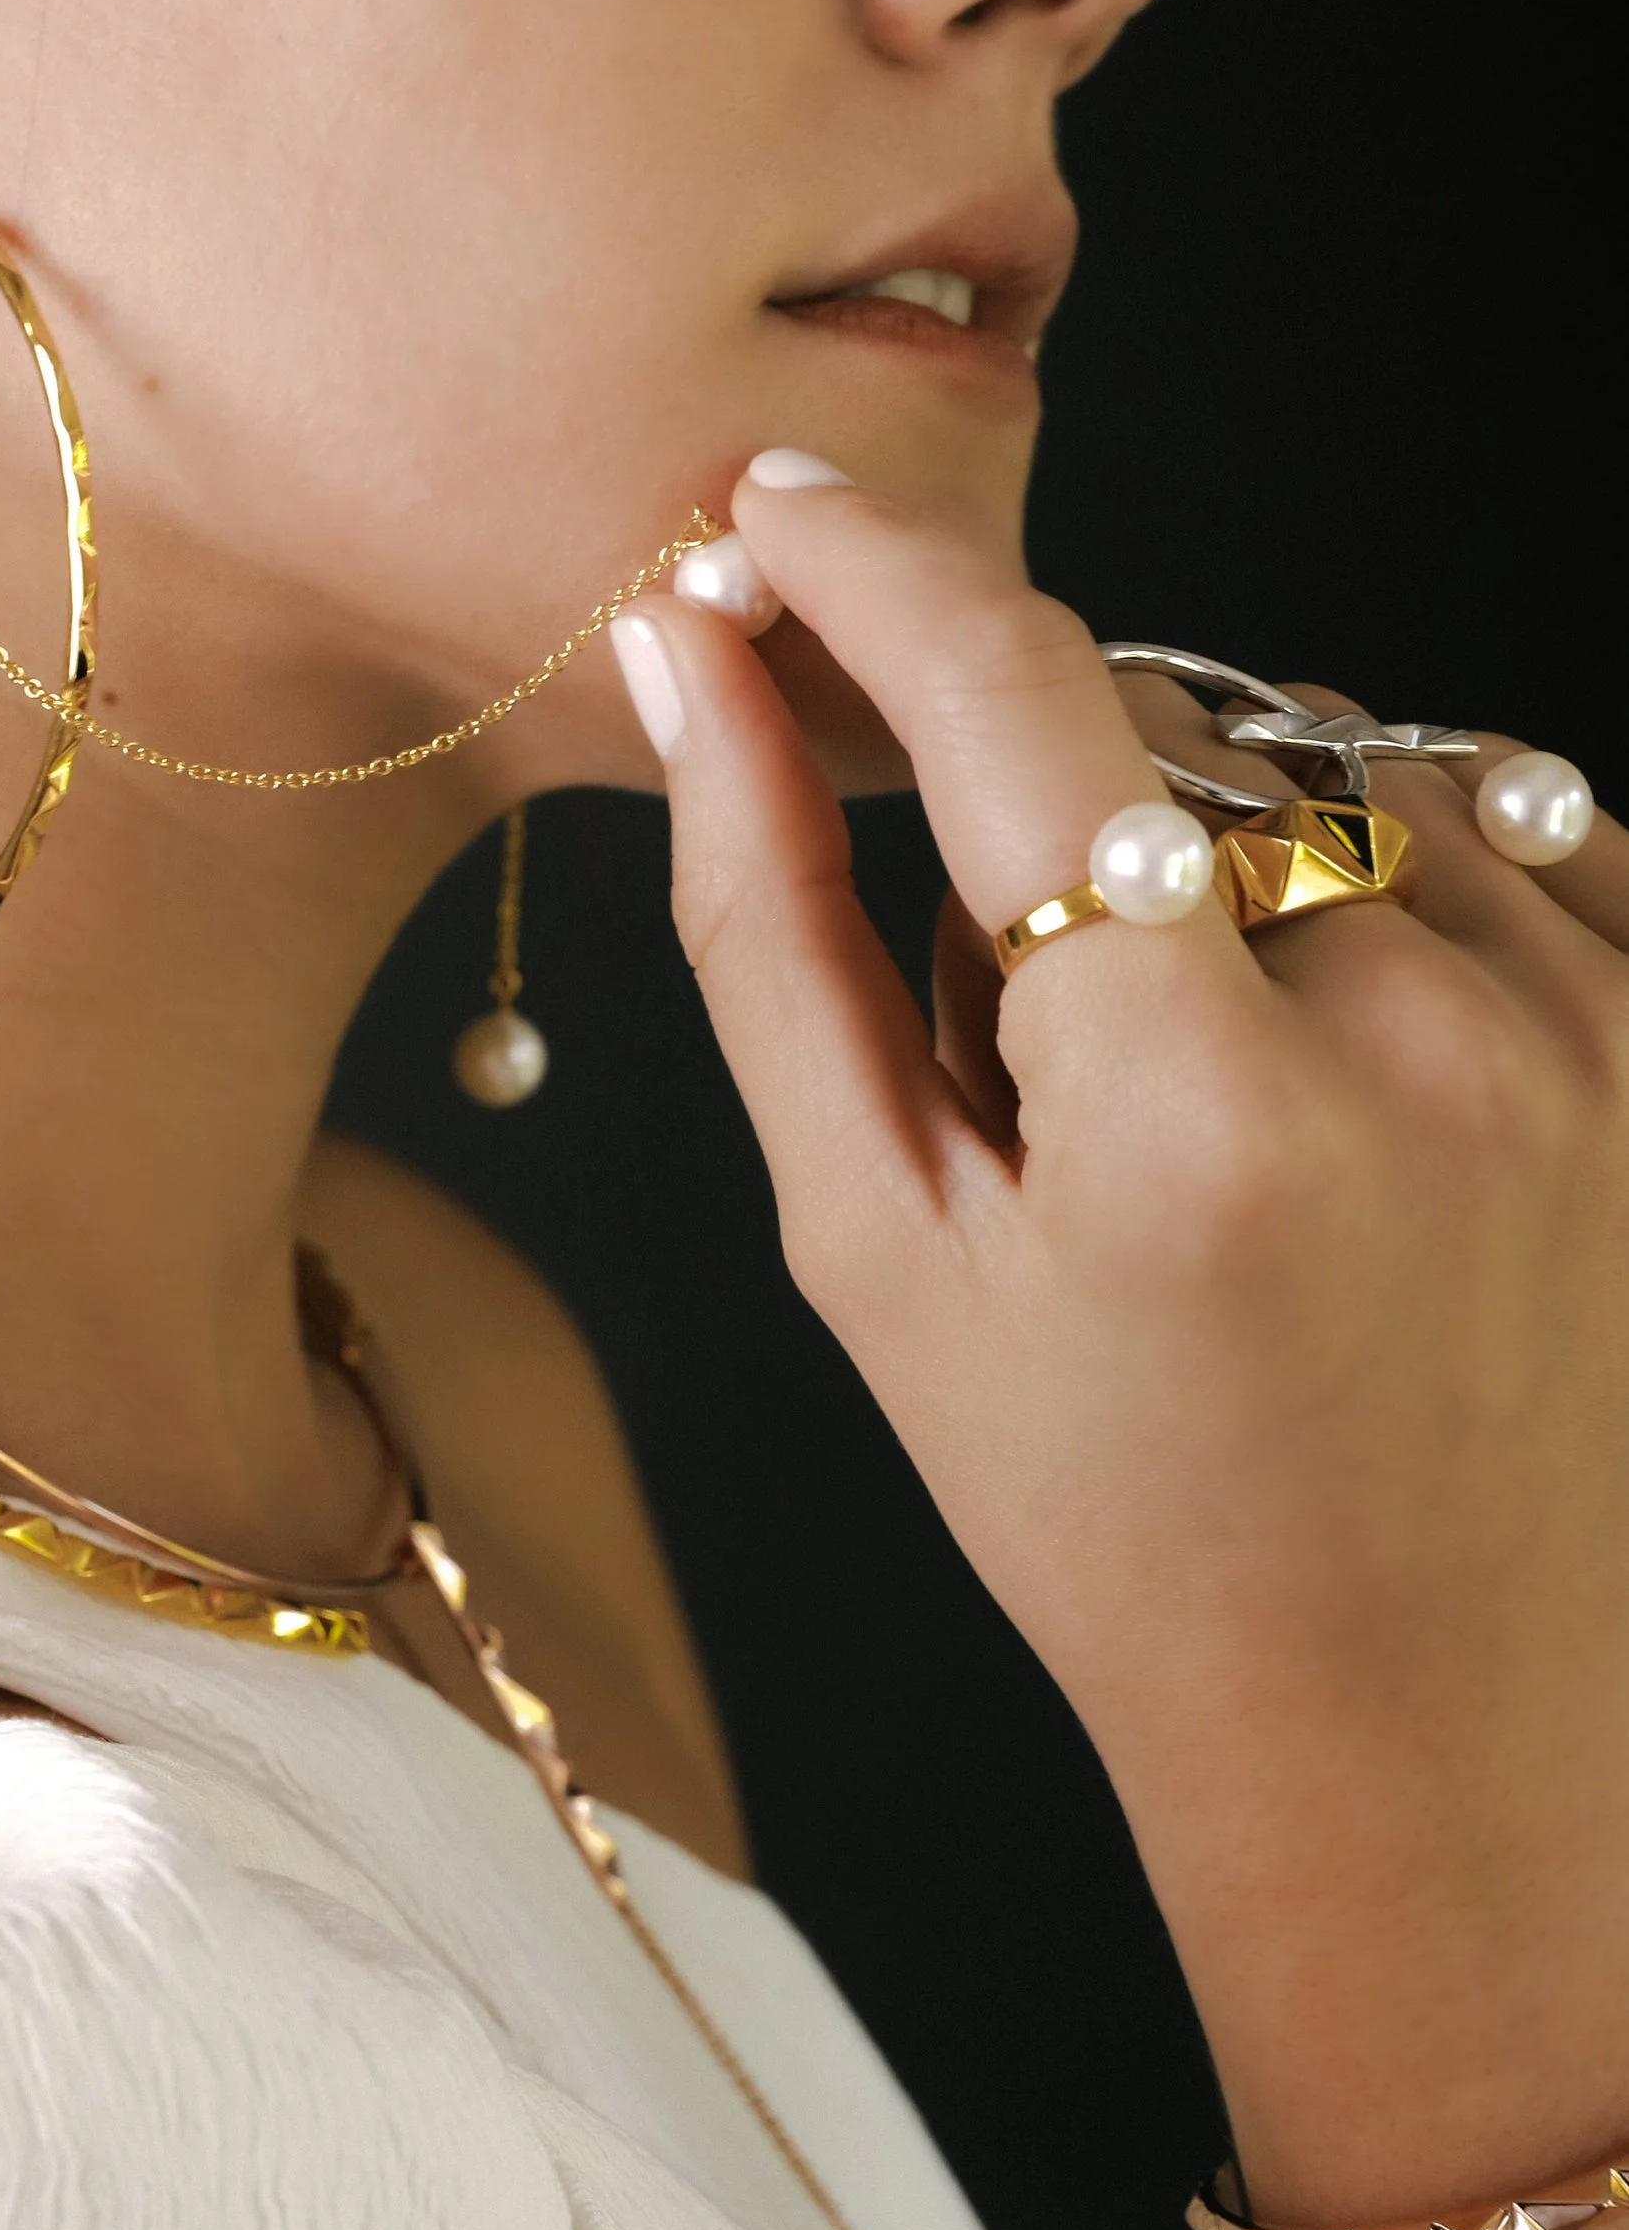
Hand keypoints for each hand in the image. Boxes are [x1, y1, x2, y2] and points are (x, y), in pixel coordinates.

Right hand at [616, 463, 1628, 2222]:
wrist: (1425, 1715)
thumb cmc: (1113, 1511)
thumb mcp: (877, 1245)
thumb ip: (767, 928)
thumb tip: (690, 665)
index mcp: (1189, 1106)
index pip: (1007, 689)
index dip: (868, 565)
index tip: (778, 515)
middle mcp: (1423, 1035)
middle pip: (1159, 719)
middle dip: (1044, 808)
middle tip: (1032, 1041)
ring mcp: (1592, 1029)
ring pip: (1325, 754)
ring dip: (1221, 843)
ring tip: (1211, 1088)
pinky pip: (1497, 810)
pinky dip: (1382, 865)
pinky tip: (1341, 1043)